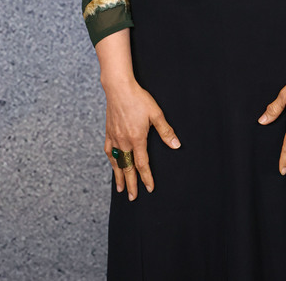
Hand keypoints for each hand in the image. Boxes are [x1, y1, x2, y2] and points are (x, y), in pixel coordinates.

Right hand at [103, 79, 181, 200]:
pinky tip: (113, 164)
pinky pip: (110, 151)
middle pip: (128, 168)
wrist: (119, 88)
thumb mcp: (156, 113)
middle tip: (132, 198)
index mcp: (137, 139)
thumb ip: (166, 131)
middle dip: (131, 184)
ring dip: (119, 176)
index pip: (142, 164)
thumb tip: (176, 145)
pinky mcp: (109, 131)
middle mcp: (124, 141)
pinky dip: (112, 160)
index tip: (149, 188)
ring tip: (120, 189)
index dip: (146, 177)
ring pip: (117, 162)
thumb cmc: (139, 99)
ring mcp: (115, 137)